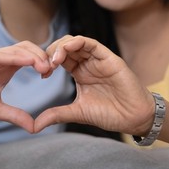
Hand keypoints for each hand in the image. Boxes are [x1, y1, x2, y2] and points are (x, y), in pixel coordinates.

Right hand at [0, 41, 51, 131]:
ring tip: (44, 67)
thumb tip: (34, 127)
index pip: (28, 58)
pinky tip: (26, 62)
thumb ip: (14, 115)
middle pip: (26, 48)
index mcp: (4, 69)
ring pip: (14, 49)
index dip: (42, 63)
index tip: (51, 75)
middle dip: (41, 56)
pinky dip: (12, 57)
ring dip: (31, 55)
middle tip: (51, 70)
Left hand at [34, 35, 154, 134]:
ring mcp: (98, 59)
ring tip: (54, 60)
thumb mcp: (78, 113)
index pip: (60, 58)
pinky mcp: (109, 58)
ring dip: (62, 47)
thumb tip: (34, 126)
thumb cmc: (110, 114)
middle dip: (52, 52)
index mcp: (80, 73)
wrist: (133, 118)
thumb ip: (57, 115)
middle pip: (65, 47)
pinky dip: (77, 42)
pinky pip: (91, 43)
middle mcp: (88, 63)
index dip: (48, 62)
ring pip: (76, 42)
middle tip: (46, 66)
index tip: (42, 74)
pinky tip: (67, 49)